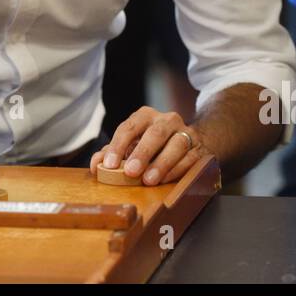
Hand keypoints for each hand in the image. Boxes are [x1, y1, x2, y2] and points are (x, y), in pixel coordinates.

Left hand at [89, 107, 208, 185]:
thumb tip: (95, 164)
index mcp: (146, 116)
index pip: (129, 127)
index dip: (118, 146)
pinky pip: (190, 158)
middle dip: (142, 153)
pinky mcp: (199, 148)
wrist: (191, 141)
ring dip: (162, 163)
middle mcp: (167, 120)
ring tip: (149, 180)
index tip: (109, 165)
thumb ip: (112, 153)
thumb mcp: (132, 145)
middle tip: (130, 172)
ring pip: (176, 144)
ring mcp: (186, 132)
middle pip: (155, 133)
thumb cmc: (153, 145)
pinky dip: (177, 170)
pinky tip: (166, 180)